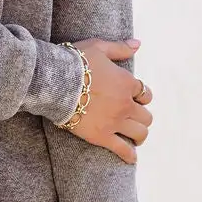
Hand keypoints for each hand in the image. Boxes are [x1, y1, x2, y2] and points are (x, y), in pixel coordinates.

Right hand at [67, 39, 153, 164]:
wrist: (56, 82)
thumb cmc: (75, 62)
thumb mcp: (99, 47)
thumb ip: (120, 48)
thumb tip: (138, 44)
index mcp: (127, 83)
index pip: (145, 93)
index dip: (142, 96)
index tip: (136, 99)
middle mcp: (125, 104)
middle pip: (146, 116)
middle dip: (142, 117)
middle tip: (135, 119)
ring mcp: (115, 122)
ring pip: (140, 133)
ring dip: (139, 135)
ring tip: (135, 137)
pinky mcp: (102, 136)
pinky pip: (123, 149)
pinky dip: (129, 155)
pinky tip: (131, 157)